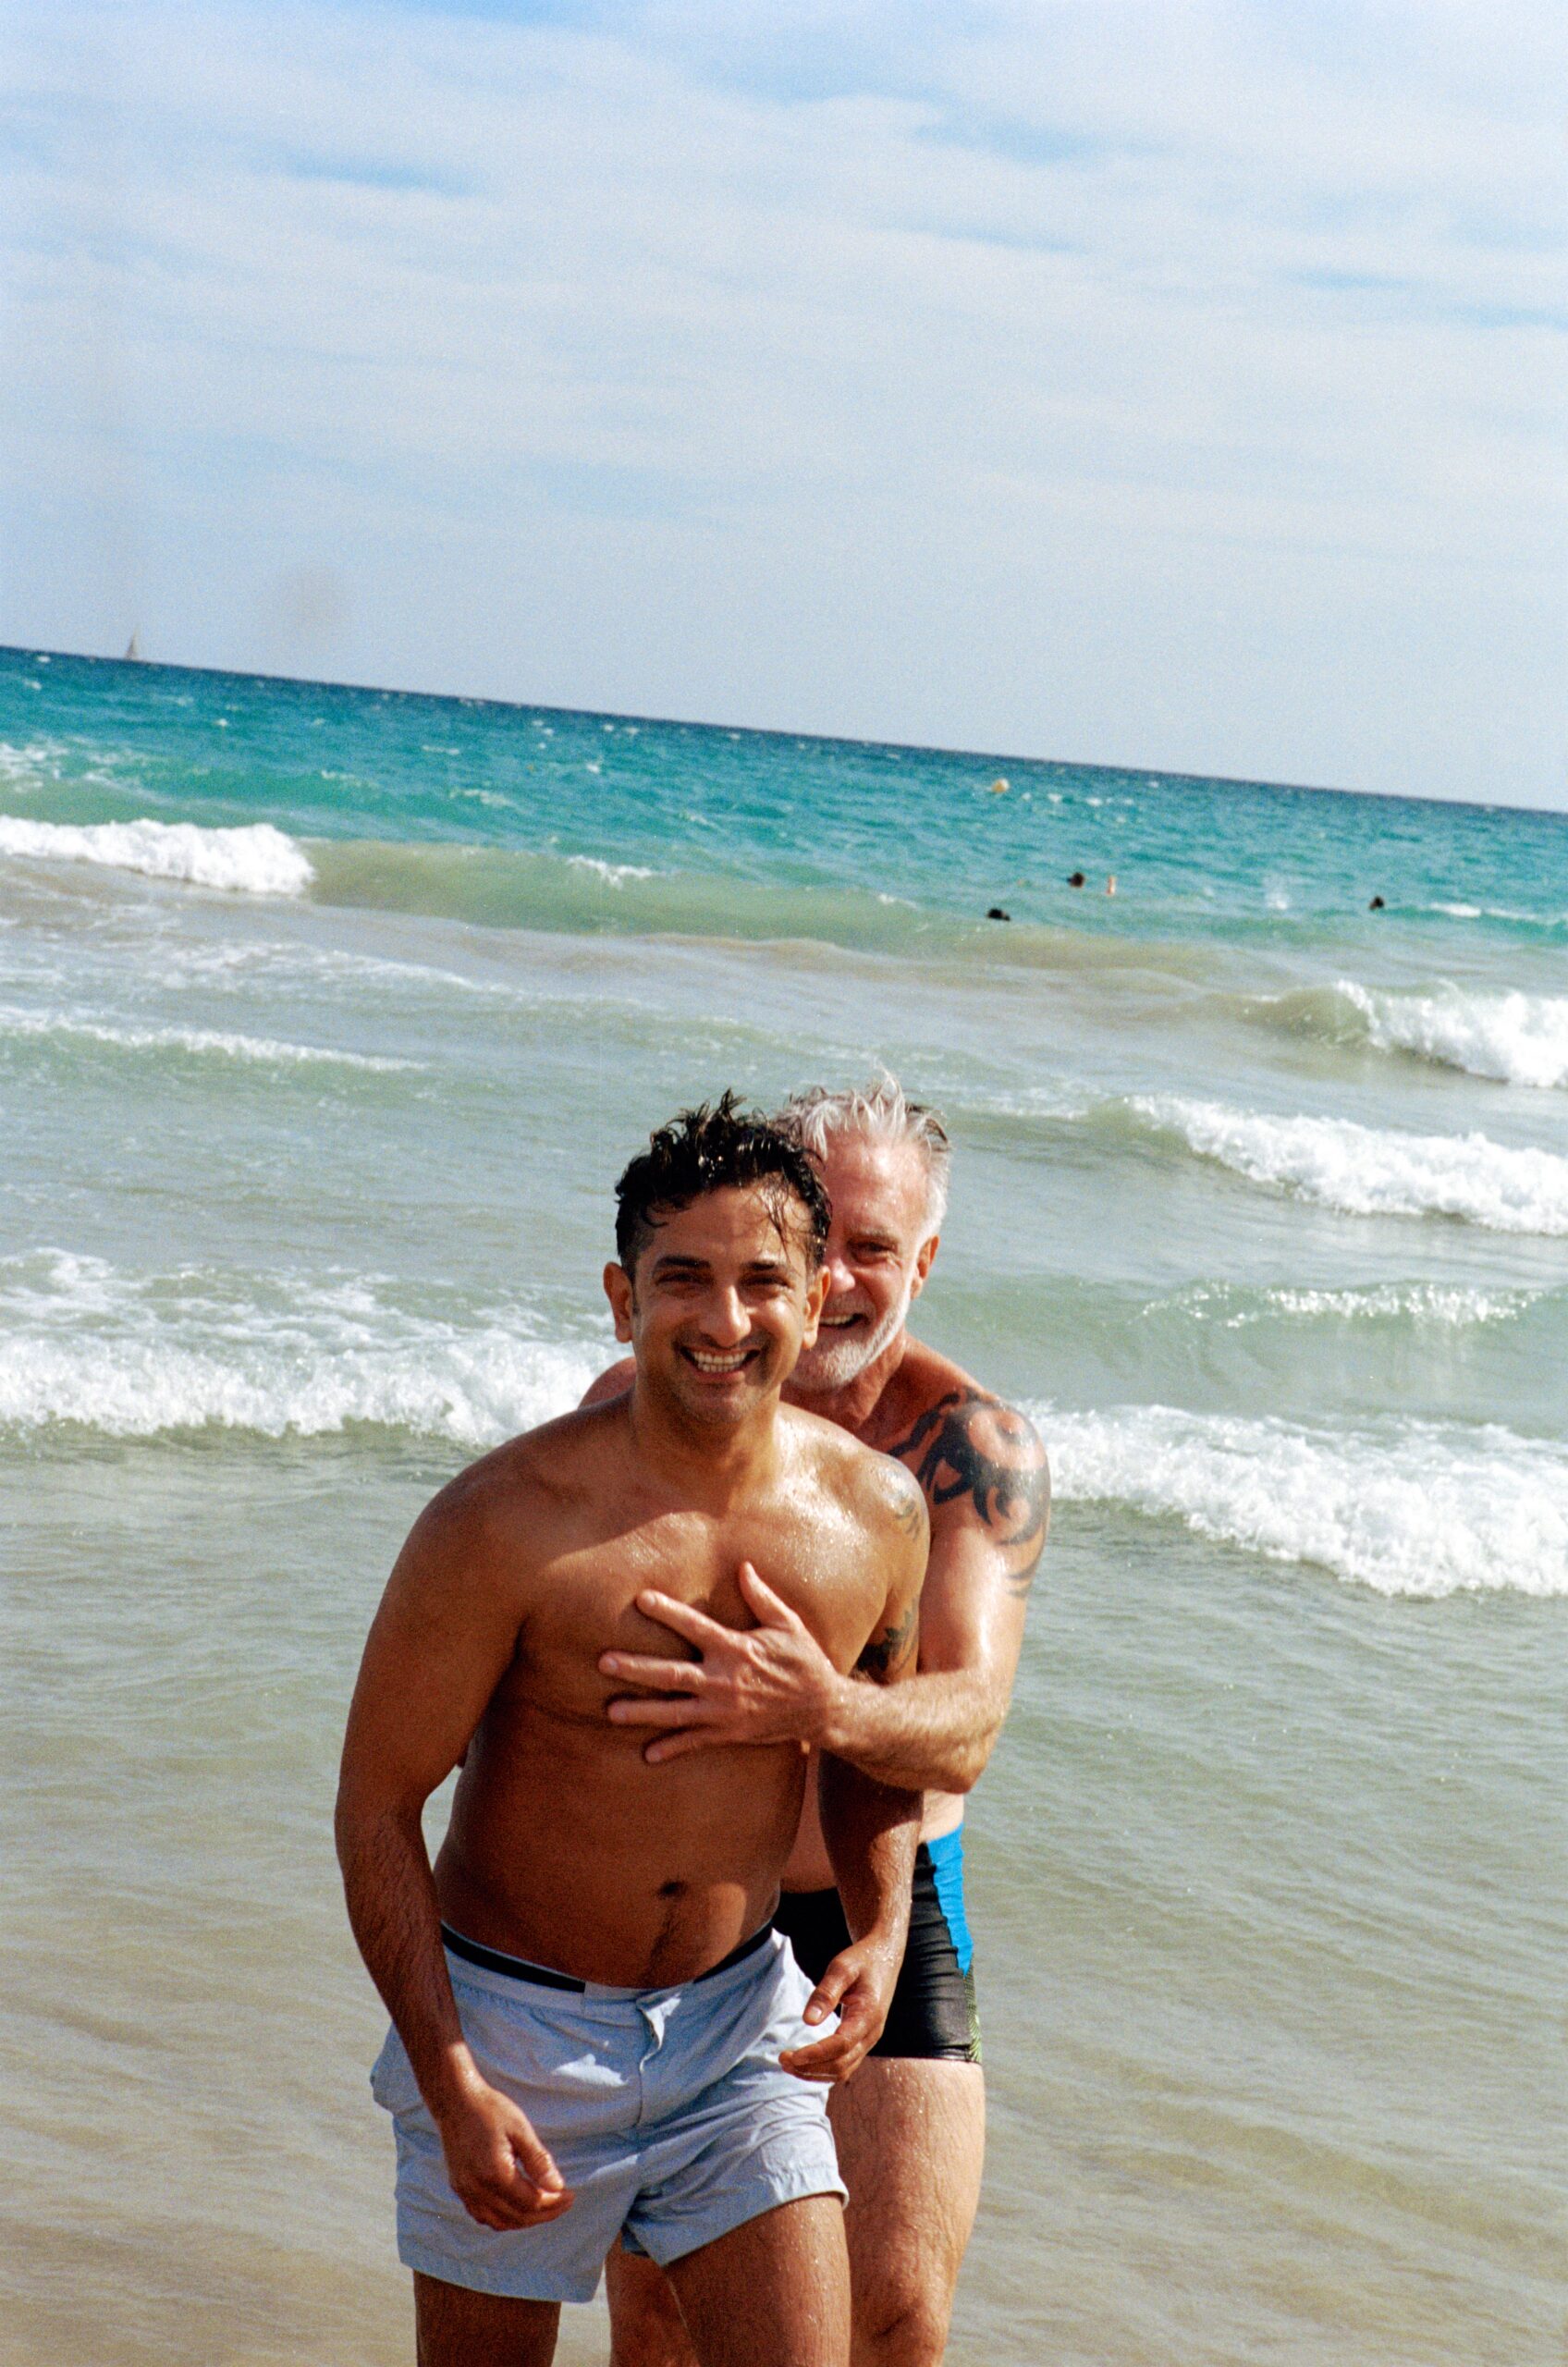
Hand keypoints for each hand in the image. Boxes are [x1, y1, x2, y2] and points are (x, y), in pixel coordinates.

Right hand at [434, 2074, 574, 2231]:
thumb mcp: (520, 2129)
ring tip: (545, 2208)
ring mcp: (465, 2191)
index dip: (554, 2203)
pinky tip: (516, 2209)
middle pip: (517, 2216)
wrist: (456, 2101)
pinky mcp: (459, 2188)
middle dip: (544, 2214)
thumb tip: (558, 2187)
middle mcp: (477, 2189)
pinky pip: (483, 2216)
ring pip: (499, 2222)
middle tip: (563, 2203)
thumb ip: (539, 2161)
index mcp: (494, 2173)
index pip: (531, 2202)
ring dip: (524, 2220)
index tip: (570, 2196)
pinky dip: (503, 2218)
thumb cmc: (490, 2110)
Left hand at [600, 1562, 844, 1763]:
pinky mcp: (729, 1732)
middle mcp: (724, 1680)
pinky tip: (647, 1753)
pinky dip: (672, 1747)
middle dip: (636, 1668)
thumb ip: (762, 1597)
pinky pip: (695, 1741)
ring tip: (611, 1711)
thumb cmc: (804, 1661)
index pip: (694, 1626)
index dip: (667, 1611)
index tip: (640, 1598)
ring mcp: (724, 1710)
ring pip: (674, 1712)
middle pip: (671, 1674)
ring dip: (641, 1712)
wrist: (822, 1709)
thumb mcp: (788, 1624)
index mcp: (735, 1648)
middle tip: (604, 1662)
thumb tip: (743, 1566)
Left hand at [779, 1935, 898, 2084]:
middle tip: (782, 2059)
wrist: (885, 1957)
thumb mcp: (842, 1967)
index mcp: (869, 2014)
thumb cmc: (862, 1960)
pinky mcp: (863, 2040)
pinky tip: (805, 2063)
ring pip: (843, 2069)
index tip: (791, 2056)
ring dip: (815, 2072)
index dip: (815, 2054)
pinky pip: (845, 2064)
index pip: (841, 2045)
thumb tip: (807, 2021)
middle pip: (841, 2064)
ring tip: (788, 2064)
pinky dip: (824, 2069)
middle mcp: (872, 2033)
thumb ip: (826, 1993)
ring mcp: (869, 2040)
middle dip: (810, 2067)